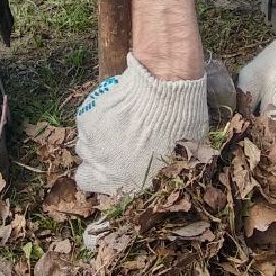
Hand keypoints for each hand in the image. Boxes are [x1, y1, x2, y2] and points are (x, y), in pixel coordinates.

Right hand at [74, 53, 207, 195]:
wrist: (162, 86)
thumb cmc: (179, 118)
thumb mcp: (187, 147)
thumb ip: (176, 160)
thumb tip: (190, 159)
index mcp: (127, 180)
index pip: (98, 189)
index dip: (104, 179)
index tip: (115, 168)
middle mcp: (104, 166)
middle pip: (87, 168)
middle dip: (98, 159)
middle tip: (115, 144)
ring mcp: (91, 142)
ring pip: (84, 144)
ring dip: (96, 138)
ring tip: (116, 123)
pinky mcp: (86, 118)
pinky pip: (85, 123)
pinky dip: (95, 117)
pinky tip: (113, 108)